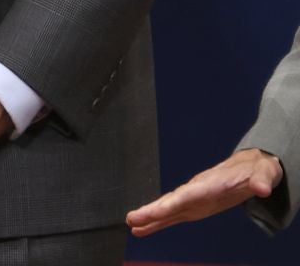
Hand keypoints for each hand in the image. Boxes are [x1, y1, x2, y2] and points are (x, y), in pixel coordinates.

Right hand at [127, 149, 284, 235]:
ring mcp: (194, 199)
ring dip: (150, 217)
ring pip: (168, 209)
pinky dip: (158, 222)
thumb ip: (261, 180)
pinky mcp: (196, 207)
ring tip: (132, 226)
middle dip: (151, 211)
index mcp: (209, 184)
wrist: (251, 166)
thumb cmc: (257, 169)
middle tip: (131, 219)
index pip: (184, 196)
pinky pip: (173, 216)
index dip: (165, 205)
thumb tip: (262, 189)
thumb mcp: (264, 173)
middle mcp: (196, 191)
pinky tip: (143, 229)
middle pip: (170, 201)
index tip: (149, 212)